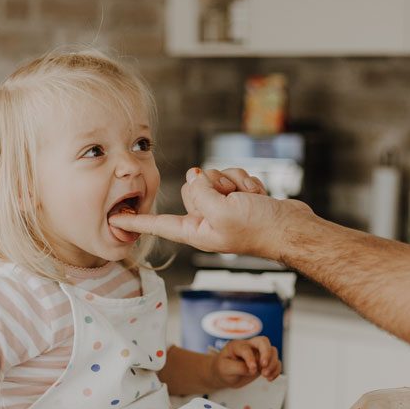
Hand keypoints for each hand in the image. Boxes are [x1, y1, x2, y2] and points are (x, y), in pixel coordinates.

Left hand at [108, 167, 315, 259]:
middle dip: (213, 186)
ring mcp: (222, 209)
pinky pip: (230, 178)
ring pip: (212, 179)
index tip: (116, 220)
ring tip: (247, 199)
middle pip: (191, 189)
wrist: (292, 228)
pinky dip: (244, 181)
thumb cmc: (260, 228)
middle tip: (232, 199)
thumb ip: (201, 192)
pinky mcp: (237, 198)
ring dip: (231, 182)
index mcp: (196, 232)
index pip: (159, 224)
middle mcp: (205, 221)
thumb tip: (196, 176)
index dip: (138, 220)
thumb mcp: (222, 210)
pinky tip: (256, 195)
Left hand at [212, 337, 281, 388]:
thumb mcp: (225, 369)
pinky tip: (270, 379)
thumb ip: (238, 368)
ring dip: (272, 364)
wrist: (225, 374)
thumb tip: (254, 370)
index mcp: (237, 345)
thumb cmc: (223, 369)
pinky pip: (276, 362)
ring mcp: (258, 353)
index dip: (250, 358)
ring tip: (265, 376)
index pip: (246, 348)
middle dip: (267, 353)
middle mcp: (249, 346)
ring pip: (272, 351)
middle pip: (263, 341)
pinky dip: (276, 370)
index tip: (252, 369)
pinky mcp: (264, 362)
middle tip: (264, 366)